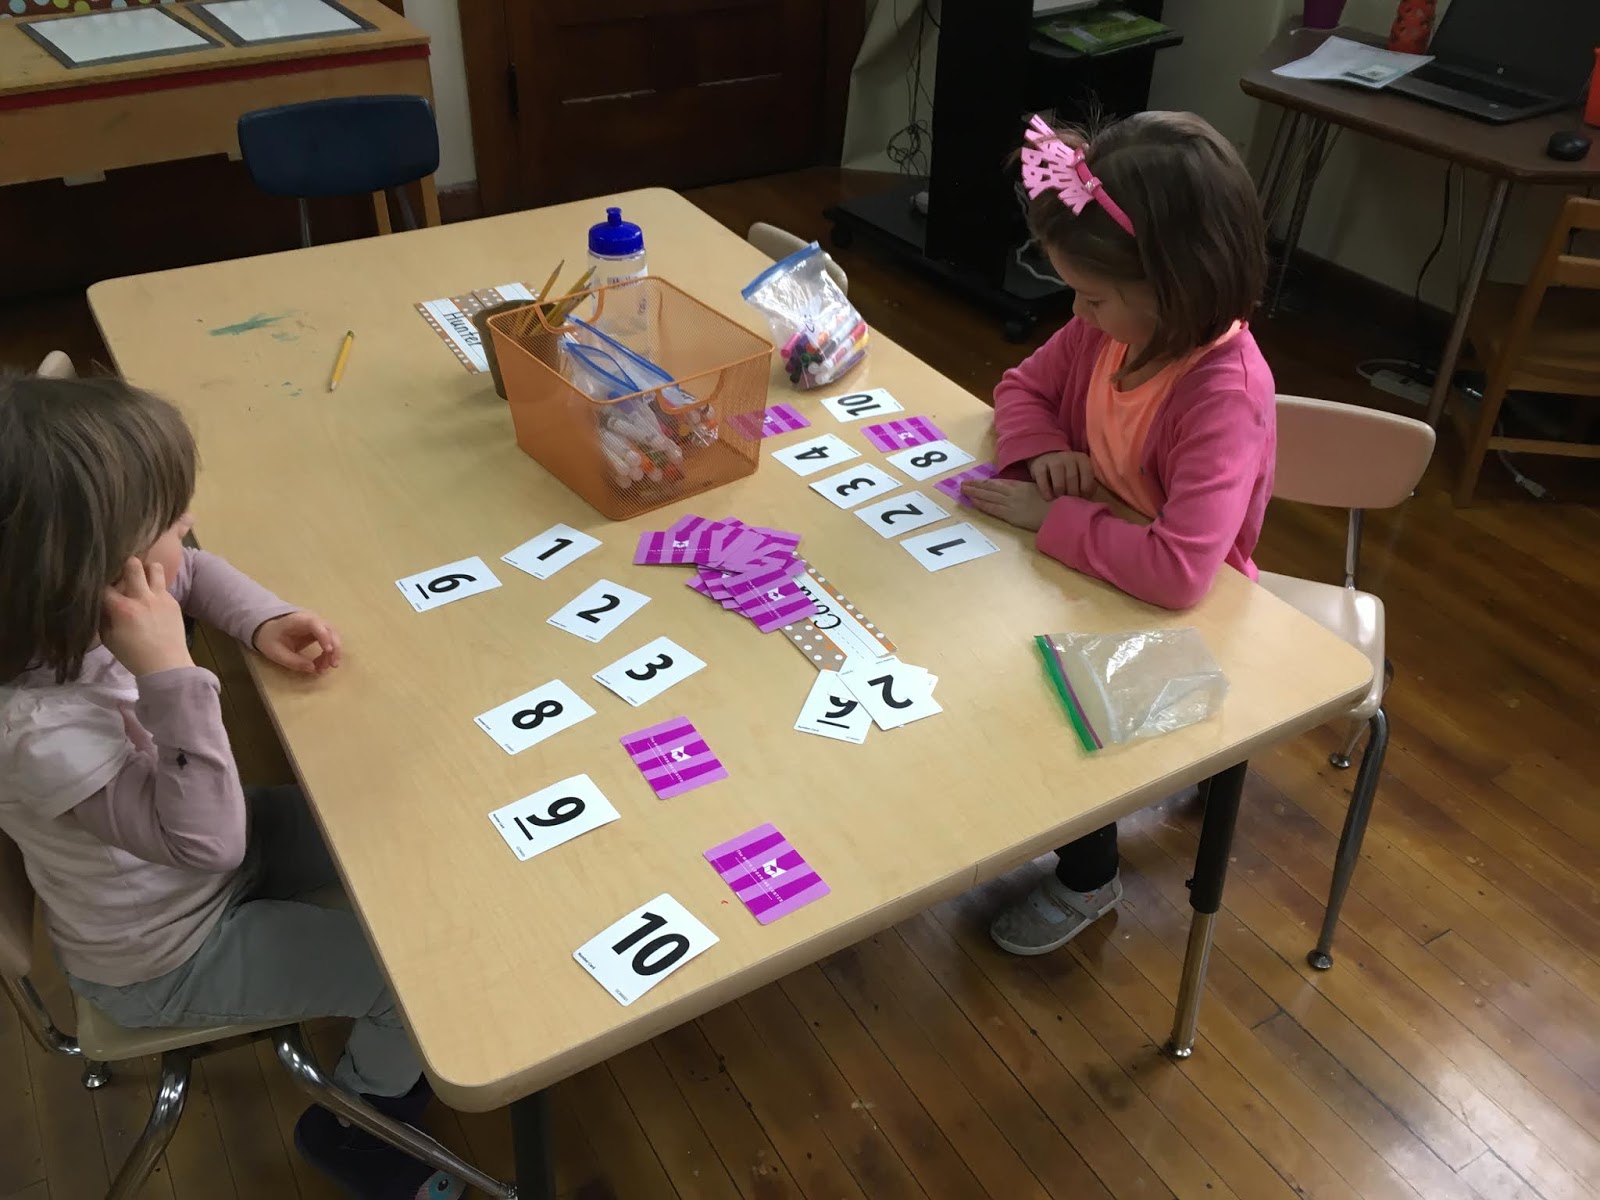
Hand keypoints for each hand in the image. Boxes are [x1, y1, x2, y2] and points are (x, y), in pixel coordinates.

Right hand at [101, 557, 192, 676]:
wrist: (166, 664)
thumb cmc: (133, 655)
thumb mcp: (108, 639)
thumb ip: (102, 618)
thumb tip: (100, 604)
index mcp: (123, 609)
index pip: (105, 586)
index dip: (99, 584)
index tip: (98, 585)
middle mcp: (142, 598)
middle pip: (132, 565)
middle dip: (125, 564)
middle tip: (122, 572)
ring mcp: (160, 598)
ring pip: (155, 568)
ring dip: (146, 570)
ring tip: (142, 578)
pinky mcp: (173, 601)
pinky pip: (163, 586)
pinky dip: (155, 588)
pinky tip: (152, 597)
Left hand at [253, 611, 341, 674]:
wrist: (267, 630)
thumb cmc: (270, 638)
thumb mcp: (276, 652)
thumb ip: (293, 661)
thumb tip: (312, 668)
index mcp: (299, 620)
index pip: (316, 624)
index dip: (325, 636)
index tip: (328, 651)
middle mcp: (313, 619)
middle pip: (331, 630)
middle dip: (335, 648)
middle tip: (332, 665)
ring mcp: (318, 625)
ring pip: (334, 636)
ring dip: (333, 652)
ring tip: (324, 668)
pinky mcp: (319, 632)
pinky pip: (330, 641)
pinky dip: (329, 653)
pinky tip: (322, 664)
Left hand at [962, 478, 1051, 531]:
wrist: (1060, 512)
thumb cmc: (1055, 503)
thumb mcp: (1041, 491)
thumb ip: (1029, 491)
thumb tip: (1023, 494)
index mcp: (1021, 486)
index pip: (999, 483)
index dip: (985, 482)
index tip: (975, 481)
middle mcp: (1013, 493)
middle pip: (990, 487)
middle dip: (976, 485)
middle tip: (963, 483)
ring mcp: (1011, 503)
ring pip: (988, 496)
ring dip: (975, 493)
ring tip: (963, 490)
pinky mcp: (1011, 515)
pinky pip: (993, 508)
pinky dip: (982, 504)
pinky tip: (973, 501)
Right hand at [1029, 451, 1095, 500]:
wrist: (1047, 458)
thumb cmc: (1068, 472)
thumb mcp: (1080, 473)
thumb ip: (1086, 483)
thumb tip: (1087, 500)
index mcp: (1082, 459)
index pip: (1088, 477)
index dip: (1085, 492)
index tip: (1081, 498)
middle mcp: (1069, 457)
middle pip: (1072, 479)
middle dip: (1071, 494)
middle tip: (1069, 501)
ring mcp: (1053, 460)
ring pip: (1059, 483)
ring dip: (1060, 494)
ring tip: (1059, 498)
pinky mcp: (1039, 466)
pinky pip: (1043, 482)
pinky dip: (1047, 493)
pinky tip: (1049, 498)